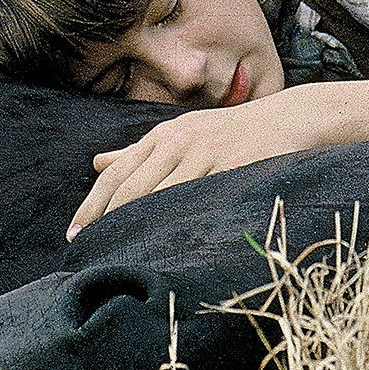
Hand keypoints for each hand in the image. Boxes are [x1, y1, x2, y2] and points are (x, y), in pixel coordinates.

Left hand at [66, 71, 368, 238]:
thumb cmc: (236, 133)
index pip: (117, 173)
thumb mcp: (185, 136)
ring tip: (111, 251)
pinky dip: (175, 218)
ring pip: (157, 192)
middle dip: (101, 217)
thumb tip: (97, 161)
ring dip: (132, 222)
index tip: (74, 232)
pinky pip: (197, 196)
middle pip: (129, 184)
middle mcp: (179, 141)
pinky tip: (161, 239)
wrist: (294, 118)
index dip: (93, 204)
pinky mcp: (230, 165)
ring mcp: (205, 152)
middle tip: (80, 247)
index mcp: (165, 135)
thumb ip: (141, 152)